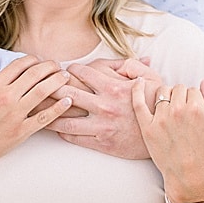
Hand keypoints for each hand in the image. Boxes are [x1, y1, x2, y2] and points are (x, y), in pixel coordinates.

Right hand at [0, 54, 73, 175]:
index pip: (19, 65)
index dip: (32, 59)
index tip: (38, 60)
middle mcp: (7, 98)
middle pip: (35, 75)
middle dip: (49, 66)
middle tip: (57, 65)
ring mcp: (16, 115)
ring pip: (43, 92)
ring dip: (57, 81)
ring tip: (66, 77)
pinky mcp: (22, 131)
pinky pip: (45, 118)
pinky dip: (58, 108)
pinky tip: (67, 101)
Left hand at [45, 57, 162, 158]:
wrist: (169, 133)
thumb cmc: (158, 102)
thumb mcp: (150, 78)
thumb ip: (131, 65)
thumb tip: (115, 59)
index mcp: (113, 87)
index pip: (81, 73)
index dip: (69, 70)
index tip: (62, 71)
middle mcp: (105, 106)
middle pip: (66, 95)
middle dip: (49, 88)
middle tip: (38, 85)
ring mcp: (102, 126)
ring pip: (65, 121)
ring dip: (48, 114)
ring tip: (35, 109)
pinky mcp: (103, 143)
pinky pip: (75, 138)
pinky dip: (62, 132)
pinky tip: (53, 127)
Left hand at [132, 78, 203, 202]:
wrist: (188, 174)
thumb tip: (203, 81)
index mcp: (197, 109)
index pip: (192, 89)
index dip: (192, 98)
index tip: (191, 108)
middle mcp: (178, 111)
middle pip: (177, 88)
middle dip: (180, 95)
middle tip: (180, 110)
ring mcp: (161, 118)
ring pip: (161, 92)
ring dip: (165, 95)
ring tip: (168, 108)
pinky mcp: (147, 126)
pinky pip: (138, 102)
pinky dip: (137, 89)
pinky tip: (138, 82)